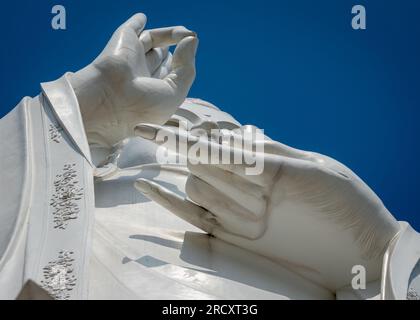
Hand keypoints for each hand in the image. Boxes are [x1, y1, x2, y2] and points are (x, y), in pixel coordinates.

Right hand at [69, 13, 197, 148]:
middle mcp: (141, 75)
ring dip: (171, 34)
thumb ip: (187, 66)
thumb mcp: (176, 92)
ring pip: (153, 41)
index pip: (171, 75)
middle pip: (162, 58)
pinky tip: (143, 17)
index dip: (183, 67)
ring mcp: (131, 58)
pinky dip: (137, 22)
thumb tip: (191, 39)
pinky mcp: (123, 42)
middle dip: (178, 52)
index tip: (190, 61)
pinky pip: (132, 28)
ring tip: (185, 31)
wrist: (110, 100)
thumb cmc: (143, 106)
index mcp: (152, 92)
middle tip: (191, 39)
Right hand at [134, 123, 399, 289]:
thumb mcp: (309, 169)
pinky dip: (166, 201)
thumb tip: (221, 140)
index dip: (185, 133)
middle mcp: (243, 182)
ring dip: (216, 189)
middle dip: (212, 164)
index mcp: (262, 161)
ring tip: (261, 212)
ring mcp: (235, 208)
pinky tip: (145, 185)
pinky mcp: (230, 235)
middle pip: (203, 161)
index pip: (216, 141)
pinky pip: (191, 216)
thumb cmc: (343, 203)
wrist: (359, 248)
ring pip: (197, 186)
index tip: (152, 126)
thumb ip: (264, 156)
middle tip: (250, 183)